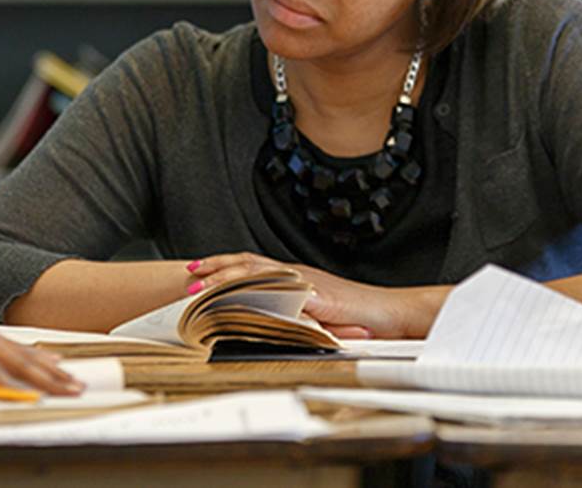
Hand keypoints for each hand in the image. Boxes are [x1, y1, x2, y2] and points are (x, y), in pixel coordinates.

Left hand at [185, 252, 438, 337]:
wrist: (391, 312)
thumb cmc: (360, 316)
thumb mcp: (319, 315)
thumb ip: (294, 314)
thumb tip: (264, 319)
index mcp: (295, 278)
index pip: (252, 265)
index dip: (224, 265)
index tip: (199, 268)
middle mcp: (297, 274)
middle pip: (248, 263)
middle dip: (216, 266)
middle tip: (189, 272)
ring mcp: (305, 282)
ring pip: (257, 272)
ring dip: (226, 276)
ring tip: (201, 283)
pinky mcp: (315, 295)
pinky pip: (280, 291)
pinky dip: (257, 292)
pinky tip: (238, 296)